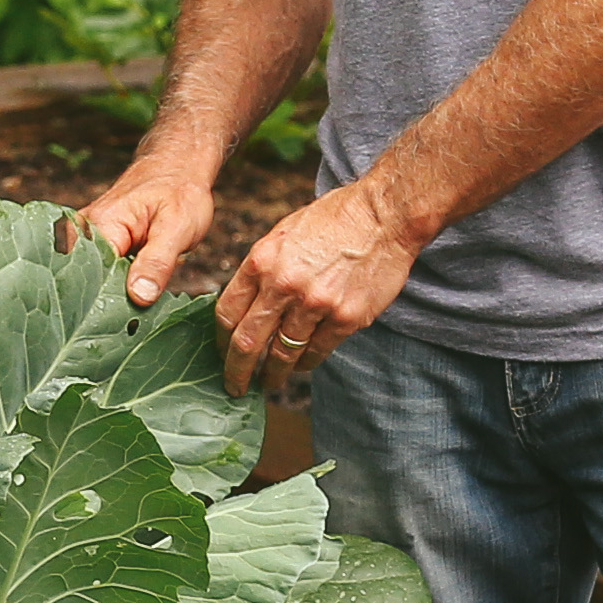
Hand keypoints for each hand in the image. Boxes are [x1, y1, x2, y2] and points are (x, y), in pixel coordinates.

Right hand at [81, 155, 217, 308]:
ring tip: (137, 305)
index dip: (110, 304)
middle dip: (111, 304)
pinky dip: (117, 289)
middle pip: (87, 284)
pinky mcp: (96, 247)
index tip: (129, 326)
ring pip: (94, 284)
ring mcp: (87, 240)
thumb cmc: (180, 190)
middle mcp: (83, 233)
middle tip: (137, 319)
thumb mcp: (177, 226)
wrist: (177, 166)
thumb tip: (139, 296)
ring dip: (115, 298)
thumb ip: (157, 262)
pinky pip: (101, 276)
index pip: (91, 279)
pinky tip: (134, 294)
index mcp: (99, 226)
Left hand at [215, 174, 421, 393]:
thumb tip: (246, 305)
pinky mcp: (345, 318)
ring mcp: (315, 304)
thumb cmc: (333, 220)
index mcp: (261, 261)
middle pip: (247, 343)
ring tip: (270, 382)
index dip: (220, 341)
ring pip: (283, 354)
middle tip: (234, 387)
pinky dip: (305, 362)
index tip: (221, 354)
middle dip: (236, 372)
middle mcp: (283, 285)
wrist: (383, 214)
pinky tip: (301, 365)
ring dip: (273, 374)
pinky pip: (317, 352)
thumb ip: (262, 270)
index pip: (227, 313)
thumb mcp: (283, 235)